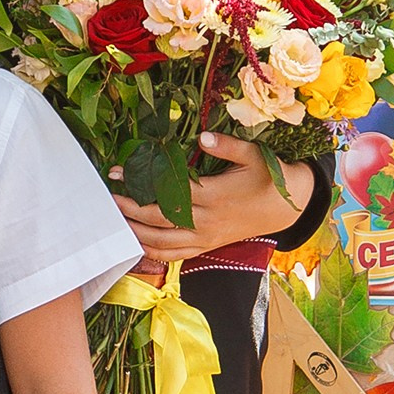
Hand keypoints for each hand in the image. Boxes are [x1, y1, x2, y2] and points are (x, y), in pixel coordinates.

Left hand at [114, 134, 315, 269]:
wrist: (286, 209)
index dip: (140, 186)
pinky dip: (151, 251)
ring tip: (114, 220)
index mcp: (214, 197)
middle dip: (129, 210)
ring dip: (135, 233)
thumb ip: (228, 146)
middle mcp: (206, 222)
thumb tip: (202, 137)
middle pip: (158, 221)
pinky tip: (134, 241)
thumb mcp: (254, 157)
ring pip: (161, 243)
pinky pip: (173, 256)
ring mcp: (205, 238)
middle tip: (107, 199)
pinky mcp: (206, 247)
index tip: (117, 174)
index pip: (168, 192)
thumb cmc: (268, 179)